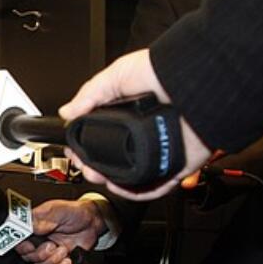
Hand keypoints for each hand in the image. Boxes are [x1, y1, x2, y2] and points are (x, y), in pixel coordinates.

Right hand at [13, 199, 105, 263]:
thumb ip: (38, 219)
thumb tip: (23, 225)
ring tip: (63, 249)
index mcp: (33, 228)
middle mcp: (39, 241)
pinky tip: (68, 259)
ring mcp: (49, 253)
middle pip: (28, 257)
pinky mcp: (59, 262)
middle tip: (52, 245)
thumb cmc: (73, 213)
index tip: (31, 246)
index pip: (18, 242)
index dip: (23, 247)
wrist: (92, 222)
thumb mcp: (55, 210)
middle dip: (40, 254)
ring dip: (53, 260)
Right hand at [59, 50, 211, 200]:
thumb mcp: (117, 75)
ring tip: (98, 177)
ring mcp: (159, 149)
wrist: (195, 83)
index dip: (85, 145)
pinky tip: (120, 185)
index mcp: (130, 113)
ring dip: (111, 180)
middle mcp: (144, 132)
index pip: (102, 135)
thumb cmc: (162, 72)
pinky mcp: (175, 164)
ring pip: (130, 175)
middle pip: (113, 159)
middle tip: (84, 166)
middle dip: (94, 166)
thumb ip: (90, 94)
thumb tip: (67, 111)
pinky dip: (137, 191)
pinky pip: (154, 185)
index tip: (74, 150)